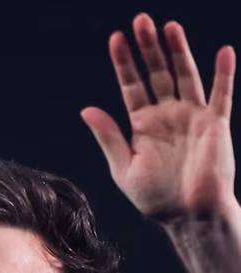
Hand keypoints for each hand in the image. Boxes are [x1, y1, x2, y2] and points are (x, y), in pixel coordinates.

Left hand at [81, 13, 236, 220]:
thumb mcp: (123, 167)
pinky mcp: (215, 125)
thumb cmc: (154, 198)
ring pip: (186, 76)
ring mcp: (192, 117)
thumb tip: (86, 108)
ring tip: (169, 26)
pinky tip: (222, 52)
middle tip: (141, 20)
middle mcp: (167, 115)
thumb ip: (108, 137)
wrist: (187, 216)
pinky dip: (223, 74)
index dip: (124, 63)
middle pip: (158, 73)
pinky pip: (222, 95)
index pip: (132, 85)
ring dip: (179, 51)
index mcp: (143, 125)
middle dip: (149, 48)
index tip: (116, 38)